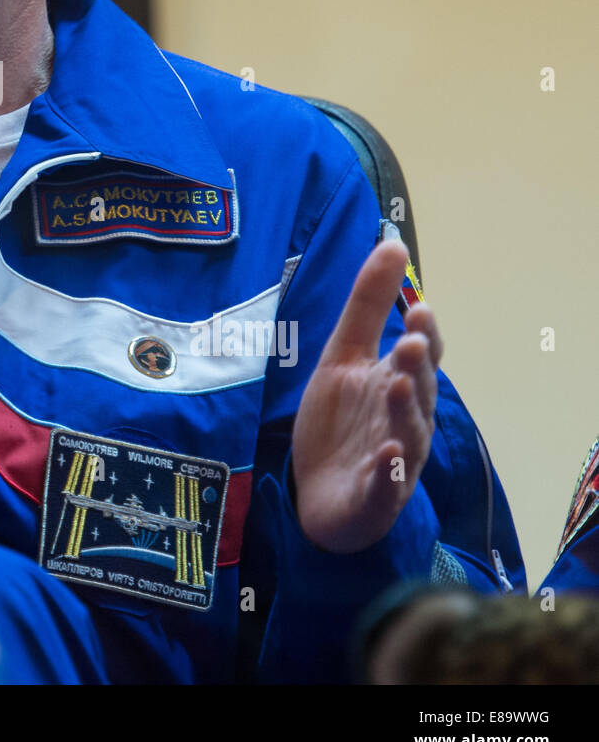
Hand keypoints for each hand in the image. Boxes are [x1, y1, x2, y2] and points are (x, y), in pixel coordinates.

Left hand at [291, 239, 442, 552]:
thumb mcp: (343, 355)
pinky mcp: (374, 497)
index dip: (424, 334)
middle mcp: (405, 421)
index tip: (420, 306)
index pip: (421, 356)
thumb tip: (392, 243)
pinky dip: (387, 470)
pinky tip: (385, 453)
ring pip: (408, 435)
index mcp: (398, 385)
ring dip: (405, 411)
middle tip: (412, 342)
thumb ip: (367, 305)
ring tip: (397, 384)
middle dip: (417, 368)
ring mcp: (394, 461)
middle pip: (419, 393)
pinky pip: (385, 484)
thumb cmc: (340, 422)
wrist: (317, 496)